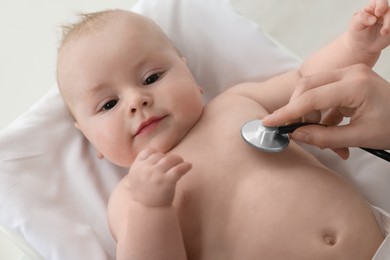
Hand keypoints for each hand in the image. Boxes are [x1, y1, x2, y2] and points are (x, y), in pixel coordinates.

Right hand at [127, 149, 191, 206]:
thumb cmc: (145, 193)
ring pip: (170, 159)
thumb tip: (156, 154)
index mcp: (137, 167)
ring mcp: (156, 175)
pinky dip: (186, 166)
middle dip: (168, 158)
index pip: (148, 152)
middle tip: (175, 161)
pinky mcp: (166, 181)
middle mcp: (145, 169)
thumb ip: (142, 166)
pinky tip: (189, 166)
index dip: (156, 154)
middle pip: (160, 156)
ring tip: (182, 162)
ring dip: (178, 159)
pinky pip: (178, 169)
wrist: (149, 210)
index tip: (162, 160)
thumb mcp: (136, 178)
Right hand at [263, 64, 389, 157]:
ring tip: (320, 136)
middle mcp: (350, 73)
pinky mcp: (348, 80)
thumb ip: (324, 137)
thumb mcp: (359, 138)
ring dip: (309, 113)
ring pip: (312, 89)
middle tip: (297, 131)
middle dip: (297, 110)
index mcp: (356, 85)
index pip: (311, 97)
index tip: (269, 122)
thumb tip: (295, 135)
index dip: (287, 112)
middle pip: (307, 86)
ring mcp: (349, 74)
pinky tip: (328, 130)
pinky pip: (323, 94)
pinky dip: (321, 114)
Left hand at [348, 0, 389, 53]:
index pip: (379, 1)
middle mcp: (382, 12)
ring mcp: (387, 20)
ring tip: (383, 33)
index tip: (378, 13)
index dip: (381, 4)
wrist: (361, 46)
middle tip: (382, 29)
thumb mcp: (355, 25)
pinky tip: (386, 34)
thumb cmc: (357, 33)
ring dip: (389, 25)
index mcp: (372, 7)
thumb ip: (362, 19)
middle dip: (387, 19)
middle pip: (389, 10)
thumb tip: (372, 18)